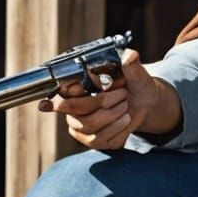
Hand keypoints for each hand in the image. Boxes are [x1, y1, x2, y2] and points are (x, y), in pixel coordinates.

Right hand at [36, 48, 167, 150]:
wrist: (146, 104)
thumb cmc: (136, 86)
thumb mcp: (136, 74)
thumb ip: (131, 65)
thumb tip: (129, 55)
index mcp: (77, 88)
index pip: (61, 93)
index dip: (58, 98)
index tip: (50, 103)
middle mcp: (74, 108)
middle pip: (76, 110)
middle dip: (103, 102)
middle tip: (122, 95)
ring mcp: (82, 127)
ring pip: (89, 126)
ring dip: (112, 116)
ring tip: (125, 107)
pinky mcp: (93, 141)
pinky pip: (100, 140)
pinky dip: (117, 130)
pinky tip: (124, 121)